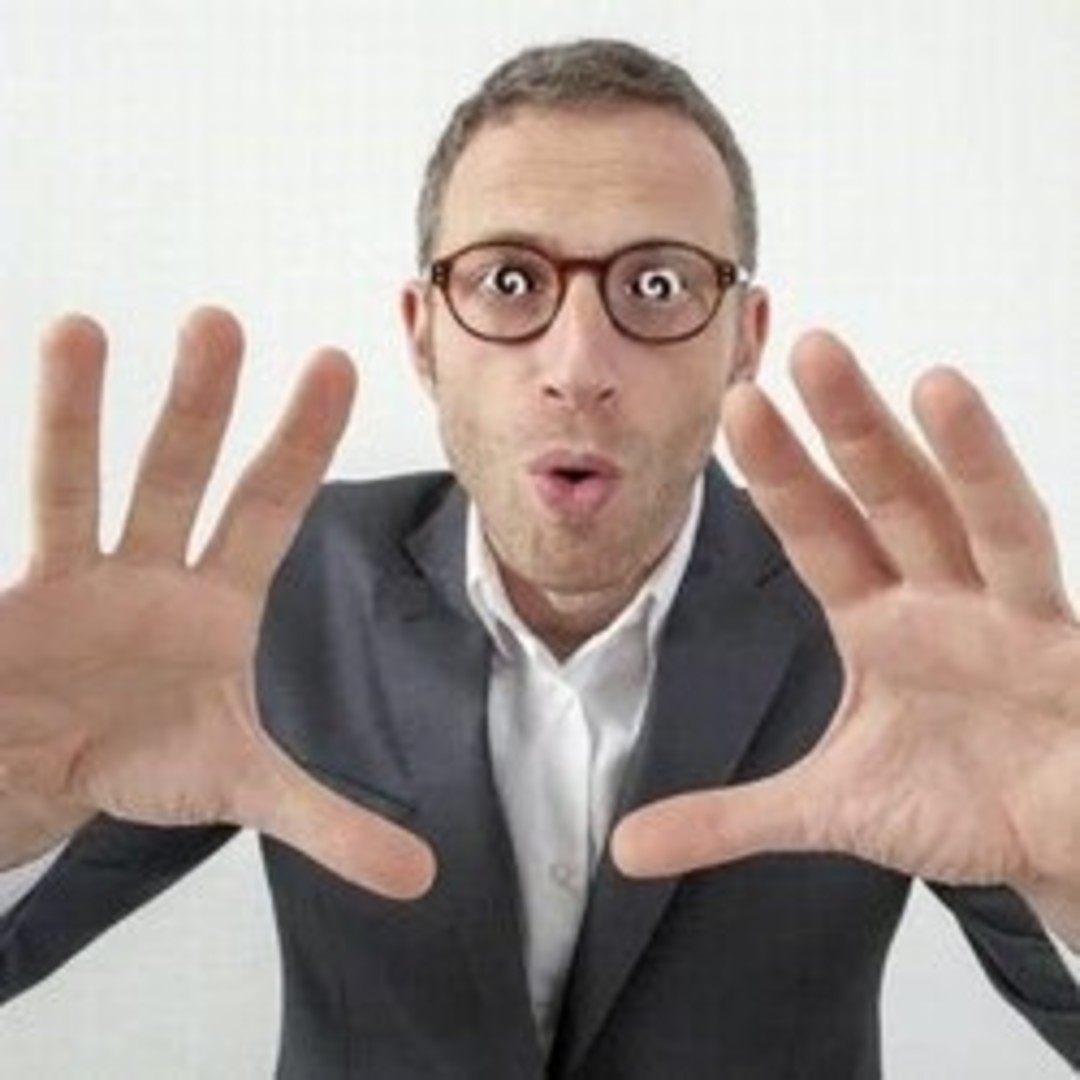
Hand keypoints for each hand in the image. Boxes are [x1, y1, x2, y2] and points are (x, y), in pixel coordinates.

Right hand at [0, 308, 434, 899]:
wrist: (46, 781)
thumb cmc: (145, 761)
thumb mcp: (245, 790)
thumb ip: (332, 825)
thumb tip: (423, 878)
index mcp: (220, 600)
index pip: (271, 503)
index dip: (302, 438)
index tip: (335, 362)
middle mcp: (151, 572)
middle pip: (182, 474)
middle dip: (202, 404)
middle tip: (221, 322)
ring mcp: (74, 579)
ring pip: (77, 482)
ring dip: (78, 412)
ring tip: (81, 330)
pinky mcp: (11, 604)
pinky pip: (5, 532)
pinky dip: (0, 478)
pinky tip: (24, 376)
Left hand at [613, 331, 1079, 943]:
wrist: (1044, 844)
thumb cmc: (948, 798)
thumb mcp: (822, 807)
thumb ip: (724, 818)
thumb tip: (623, 847)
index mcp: (878, 621)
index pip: (818, 532)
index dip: (779, 472)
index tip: (737, 404)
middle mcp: (944, 602)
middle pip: (893, 498)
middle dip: (853, 428)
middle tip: (809, 348)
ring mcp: (1017, 621)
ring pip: (988, 525)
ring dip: (965, 459)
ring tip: (936, 385)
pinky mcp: (1076, 660)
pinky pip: (1061, 604)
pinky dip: (1048, 583)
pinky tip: (1027, 521)